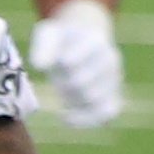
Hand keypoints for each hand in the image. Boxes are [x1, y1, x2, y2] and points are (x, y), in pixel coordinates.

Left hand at [27, 0, 124, 130]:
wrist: (86, 39)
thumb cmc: (61, 39)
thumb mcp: (49, 34)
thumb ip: (44, 47)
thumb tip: (40, 66)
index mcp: (94, 43)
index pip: (74, 60)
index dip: (63, 64)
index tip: (59, 62)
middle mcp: (109, 62)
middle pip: (81, 83)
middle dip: (63, 84)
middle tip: (58, 80)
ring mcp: (113, 80)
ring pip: (94, 100)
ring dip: (72, 101)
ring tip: (65, 95)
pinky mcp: (112, 95)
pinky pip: (106, 113)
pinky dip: (86, 119)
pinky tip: (66, 117)